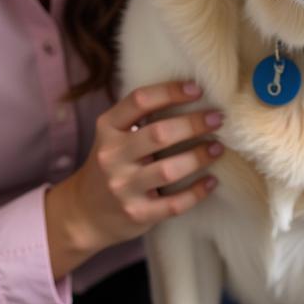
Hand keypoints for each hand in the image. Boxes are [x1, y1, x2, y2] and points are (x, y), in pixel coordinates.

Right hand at [46, 80, 223, 277]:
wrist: (85, 213)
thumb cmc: (110, 165)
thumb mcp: (113, 136)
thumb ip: (138, 118)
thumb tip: (190, 95)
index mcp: (107, 129)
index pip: (139, 101)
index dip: (170, 92)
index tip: (197, 90)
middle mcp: (112, 156)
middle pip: (159, 134)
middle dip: (194, 124)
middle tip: (218, 118)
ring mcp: (123, 188)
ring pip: (169, 170)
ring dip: (199, 157)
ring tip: (217, 148)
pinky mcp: (137, 214)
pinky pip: (174, 204)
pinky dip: (197, 192)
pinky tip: (211, 181)